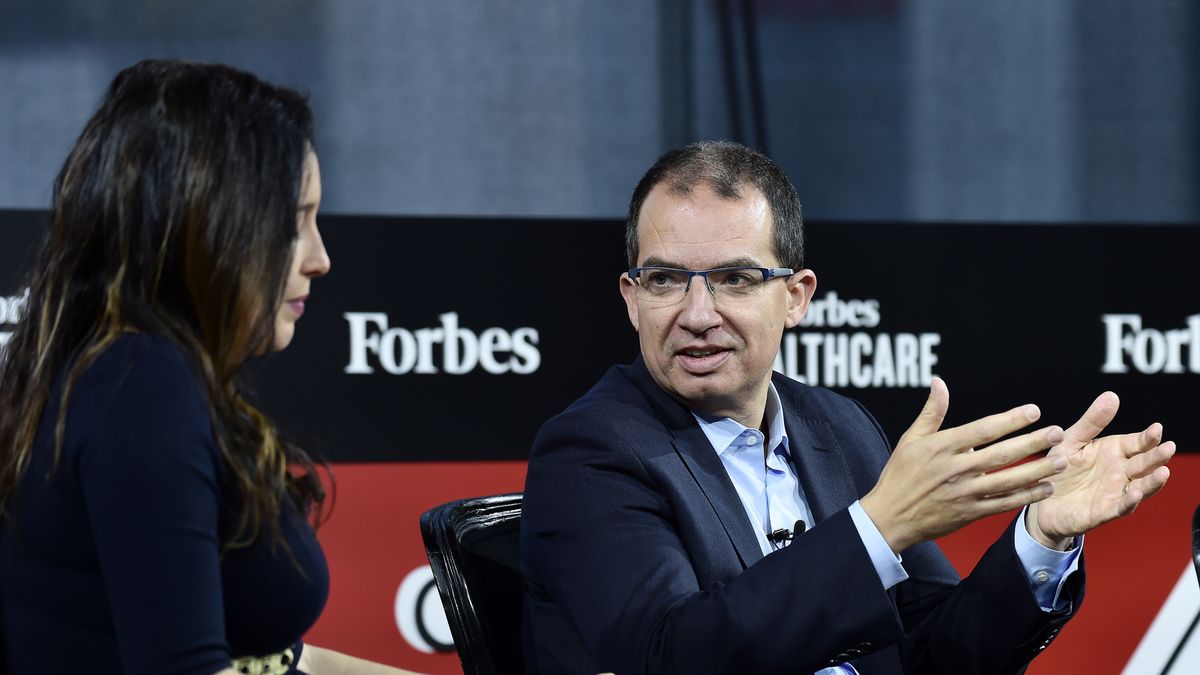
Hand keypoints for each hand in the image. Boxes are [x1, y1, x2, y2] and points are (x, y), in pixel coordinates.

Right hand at [861, 377, 1066, 552]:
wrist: (890, 517)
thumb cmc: (900, 475)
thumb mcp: (911, 439)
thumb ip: (931, 412)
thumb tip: (939, 382)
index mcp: (941, 447)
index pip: (982, 430)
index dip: (1010, 420)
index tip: (1034, 411)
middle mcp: (955, 469)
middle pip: (1001, 454)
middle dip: (1032, 443)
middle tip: (1057, 433)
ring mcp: (964, 493)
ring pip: (1007, 480)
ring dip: (1037, 470)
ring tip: (1060, 460)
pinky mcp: (970, 513)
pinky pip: (1003, 503)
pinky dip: (1025, 496)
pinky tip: (1044, 487)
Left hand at [1028, 392, 1173, 548]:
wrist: (1041, 499)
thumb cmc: (1060, 468)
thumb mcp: (1071, 441)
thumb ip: (1092, 422)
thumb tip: (1112, 395)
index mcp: (1114, 452)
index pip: (1137, 443)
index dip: (1148, 437)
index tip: (1157, 429)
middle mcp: (1120, 472)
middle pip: (1144, 463)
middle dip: (1157, 456)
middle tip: (1169, 447)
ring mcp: (1115, 492)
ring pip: (1141, 486)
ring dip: (1153, 481)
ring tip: (1164, 472)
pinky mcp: (1104, 511)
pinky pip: (1120, 507)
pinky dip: (1130, 501)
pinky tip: (1136, 494)